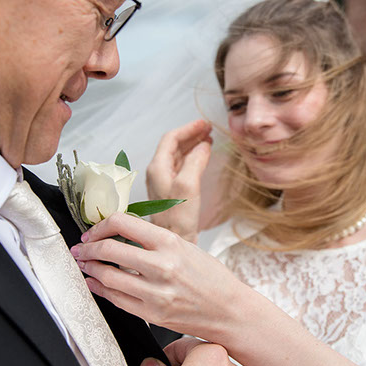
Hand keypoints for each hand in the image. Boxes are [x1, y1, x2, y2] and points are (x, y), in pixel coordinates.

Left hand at [71, 213, 247, 341]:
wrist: (229, 311)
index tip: (95, 231)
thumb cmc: (211, 278)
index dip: (101, 225)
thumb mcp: (186, 247)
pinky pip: (116, 299)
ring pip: (107, 276)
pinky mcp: (152, 314)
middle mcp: (162, 267)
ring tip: (85, 264)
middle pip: (109, 249)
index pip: (123, 223)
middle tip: (82, 248)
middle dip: (88, 247)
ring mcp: (155, 293)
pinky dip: (99, 289)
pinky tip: (94, 283)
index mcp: (170, 243)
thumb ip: (153, 241)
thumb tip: (118, 234)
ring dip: (90, 268)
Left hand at [145, 119, 211, 242]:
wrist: (175, 242)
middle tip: (208, 129)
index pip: (171, 139)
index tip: (204, 124)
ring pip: (177, 156)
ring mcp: (163, 182)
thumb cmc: (178, 218)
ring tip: (208, 139)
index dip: (188, 128)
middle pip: (173, 145)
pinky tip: (202, 157)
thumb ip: (195, 161)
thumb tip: (203, 145)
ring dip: (192, 145)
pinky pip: (181, 167)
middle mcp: (157, 173)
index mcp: (157, 168)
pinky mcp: (171, 192)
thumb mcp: (188, 185)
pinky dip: (192, 157)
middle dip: (191, 135)